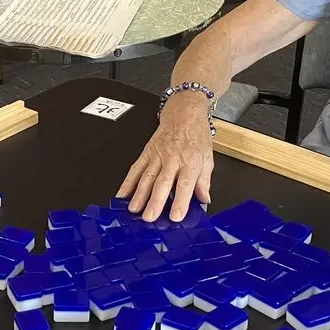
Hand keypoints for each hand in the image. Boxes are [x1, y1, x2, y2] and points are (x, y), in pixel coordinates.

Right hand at [117, 95, 213, 222]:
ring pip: (147, 176)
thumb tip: (203, 200)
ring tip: (134, 209)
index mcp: (191, 161)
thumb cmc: (197, 135)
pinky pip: (136, 168)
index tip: (176, 216)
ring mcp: (158, 155)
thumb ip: (204, 181)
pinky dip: (127, 182)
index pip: (185, 184)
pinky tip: (122, 194)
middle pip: (162, 182)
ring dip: (139, 194)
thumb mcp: (207, 158)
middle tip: (149, 217)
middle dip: (155, 201)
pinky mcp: (147, 152)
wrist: (184, 113)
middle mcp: (173, 159)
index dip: (180, 201)